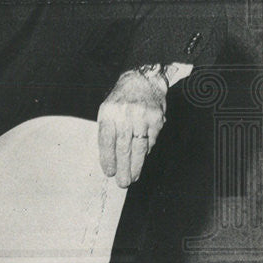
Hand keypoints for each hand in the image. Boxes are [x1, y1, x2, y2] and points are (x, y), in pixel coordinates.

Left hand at [97, 67, 168, 187]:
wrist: (142, 80)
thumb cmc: (120, 101)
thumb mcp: (107, 111)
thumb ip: (107, 132)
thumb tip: (109, 159)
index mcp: (108, 113)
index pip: (107, 140)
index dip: (108, 158)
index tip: (109, 172)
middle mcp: (125, 114)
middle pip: (124, 146)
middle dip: (123, 167)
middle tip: (122, 182)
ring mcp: (142, 116)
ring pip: (139, 146)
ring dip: (136, 165)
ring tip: (132, 177)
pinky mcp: (156, 118)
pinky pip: (151, 140)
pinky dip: (146, 152)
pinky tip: (142, 160)